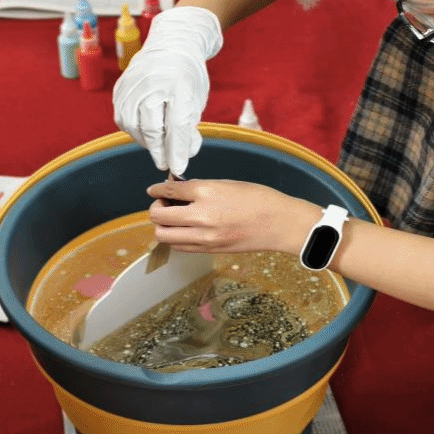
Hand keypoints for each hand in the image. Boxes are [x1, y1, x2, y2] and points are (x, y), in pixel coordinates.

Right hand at [112, 6, 222, 175]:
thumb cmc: (187, 76)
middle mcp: (153, 82)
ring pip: (133, 126)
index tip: (178, 169)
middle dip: (159, 149)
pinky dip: (134, 128)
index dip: (177, 151)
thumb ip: (187, 130)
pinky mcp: (120, 88)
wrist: (172, 44)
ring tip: (157, 140)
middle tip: (165, 161)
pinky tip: (145, 127)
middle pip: (152, 127)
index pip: (177, 125)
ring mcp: (133, 84)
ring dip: (146, 140)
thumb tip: (179, 161)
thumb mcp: (195, 101)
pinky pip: (122, 118)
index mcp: (179, 85)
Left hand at [146, 177, 321, 255]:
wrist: (279, 223)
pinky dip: (176, 238)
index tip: (155, 189)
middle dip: (156, 209)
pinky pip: (180, 247)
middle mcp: (202, 216)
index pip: (168, 191)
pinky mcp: (210, 250)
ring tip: (175, 219)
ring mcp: (205, 237)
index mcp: (206, 192)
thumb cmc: (257, 198)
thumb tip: (177, 190)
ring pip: (164, 236)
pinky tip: (186, 230)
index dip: (157, 189)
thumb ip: (199, 187)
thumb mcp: (225, 183)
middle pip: (158, 217)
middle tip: (165, 204)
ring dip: (164, 226)